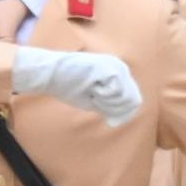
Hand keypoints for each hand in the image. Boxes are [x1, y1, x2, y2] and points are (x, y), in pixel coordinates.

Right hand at [11, 45, 142, 124]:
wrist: (52, 74)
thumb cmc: (68, 86)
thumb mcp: (93, 100)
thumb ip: (109, 106)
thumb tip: (121, 118)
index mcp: (118, 74)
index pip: (132, 99)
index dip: (120, 113)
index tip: (106, 116)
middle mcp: (121, 68)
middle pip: (132, 100)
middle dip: (114, 108)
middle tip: (96, 101)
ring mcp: (117, 66)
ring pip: (126, 97)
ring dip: (108, 102)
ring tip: (93, 93)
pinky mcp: (110, 68)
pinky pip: (117, 92)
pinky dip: (103, 96)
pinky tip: (92, 88)